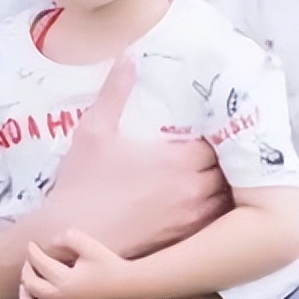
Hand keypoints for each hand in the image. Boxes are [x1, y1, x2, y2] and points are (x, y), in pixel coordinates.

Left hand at [20, 230, 133, 298]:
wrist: (129, 288)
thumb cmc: (110, 265)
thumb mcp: (89, 245)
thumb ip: (67, 238)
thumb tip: (51, 243)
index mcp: (64, 280)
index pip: (39, 264)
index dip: (32, 252)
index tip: (31, 244)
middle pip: (31, 286)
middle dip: (26, 271)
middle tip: (29, 261)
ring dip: (25, 297)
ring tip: (26, 285)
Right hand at [43, 56, 228, 259]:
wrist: (69, 234)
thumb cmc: (82, 183)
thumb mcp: (93, 130)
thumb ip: (115, 91)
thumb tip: (128, 56)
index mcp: (178, 160)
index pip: (220, 141)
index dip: (216, 134)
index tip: (208, 129)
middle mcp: (193, 189)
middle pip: (229, 170)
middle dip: (223, 159)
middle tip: (213, 150)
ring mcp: (192, 219)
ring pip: (226, 198)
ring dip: (222, 186)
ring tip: (211, 177)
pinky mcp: (184, 242)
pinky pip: (214, 225)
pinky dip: (214, 214)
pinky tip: (199, 206)